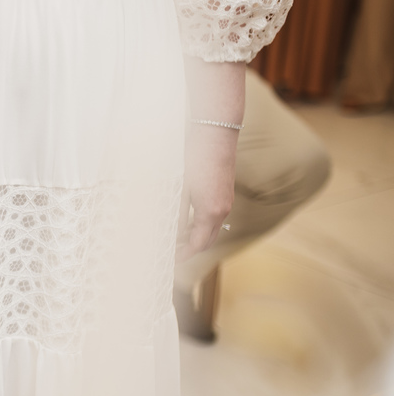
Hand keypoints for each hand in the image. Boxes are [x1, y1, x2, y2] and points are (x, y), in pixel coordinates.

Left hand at [178, 124, 237, 261]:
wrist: (215, 135)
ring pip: (212, 228)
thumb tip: (169, 235)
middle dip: (190, 249)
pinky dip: (201, 224)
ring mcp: (226, 201)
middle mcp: (222, 209)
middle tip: (172, 253)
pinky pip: (214, 217)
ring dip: (195, 236)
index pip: (198, 245)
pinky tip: (186, 220)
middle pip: (207, 240)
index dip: (184, 255)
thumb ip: (176, 215)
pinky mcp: (225, 192)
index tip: (171, 259)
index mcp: (210, 212)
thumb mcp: (179, 190)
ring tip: (176, 239)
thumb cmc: (194, 160)